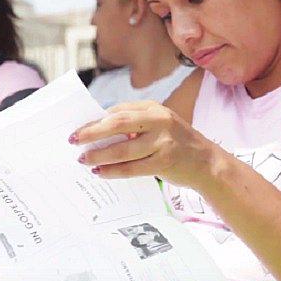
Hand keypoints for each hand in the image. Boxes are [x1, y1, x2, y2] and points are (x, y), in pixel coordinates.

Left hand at [71, 101, 221, 189]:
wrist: (208, 163)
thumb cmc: (175, 143)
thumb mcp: (158, 125)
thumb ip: (134, 124)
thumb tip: (96, 130)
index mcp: (153, 108)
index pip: (118, 111)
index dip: (95, 120)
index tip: (78, 128)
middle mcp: (159, 121)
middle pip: (117, 124)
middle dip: (92, 132)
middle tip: (73, 140)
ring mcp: (163, 141)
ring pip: (123, 149)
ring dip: (99, 155)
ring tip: (83, 160)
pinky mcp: (165, 162)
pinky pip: (132, 168)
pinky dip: (113, 171)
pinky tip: (100, 173)